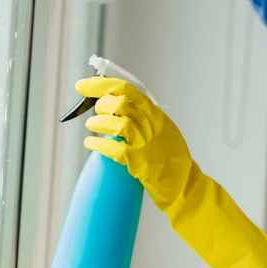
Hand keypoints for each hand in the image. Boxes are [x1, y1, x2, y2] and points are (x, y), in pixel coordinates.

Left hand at [76, 76, 194, 211]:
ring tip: (92, 126)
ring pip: (119, 123)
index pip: (126, 89)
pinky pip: (114, 149)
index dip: (101, 85)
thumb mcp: (161, 128)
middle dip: (102, 105)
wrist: (183, 182)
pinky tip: (91, 143)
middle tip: (96, 113)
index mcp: (155, 114)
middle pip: (122, 103)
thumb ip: (142, 116)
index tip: (83, 85)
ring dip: (99, 123)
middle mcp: (151, 125)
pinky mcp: (139, 162)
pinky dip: (98, 145)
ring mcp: (145, 144)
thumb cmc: (171, 156)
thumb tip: (115, 105)